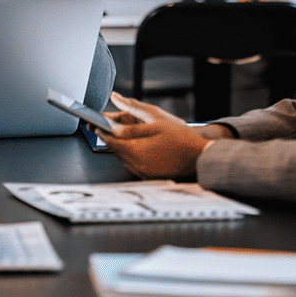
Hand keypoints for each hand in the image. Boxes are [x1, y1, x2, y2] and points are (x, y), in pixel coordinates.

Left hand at [98, 94, 213, 179]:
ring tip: (123, 135)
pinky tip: (137, 146)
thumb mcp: (154, 123)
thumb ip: (130, 124)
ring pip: (124, 158)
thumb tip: (113, 120)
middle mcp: (138, 165)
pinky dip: (131, 155)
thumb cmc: (180, 138)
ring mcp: (144, 173)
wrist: (200, 155)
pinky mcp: (150, 176)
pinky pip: (134, 165)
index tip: (95, 125)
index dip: (102, 132)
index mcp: (136, 151)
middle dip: (111, 139)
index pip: (111, 142)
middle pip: (116, 151)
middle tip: (106, 127)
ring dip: (121, 147)